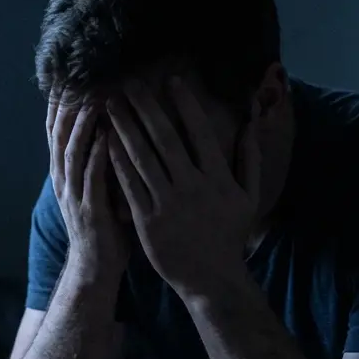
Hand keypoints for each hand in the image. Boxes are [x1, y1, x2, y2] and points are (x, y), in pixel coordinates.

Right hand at [48, 94, 129, 279]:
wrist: (95, 267)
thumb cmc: (103, 225)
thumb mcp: (96, 186)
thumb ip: (98, 159)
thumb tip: (109, 126)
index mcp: (64, 172)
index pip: (56, 130)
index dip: (59, 102)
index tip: (65, 74)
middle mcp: (64, 180)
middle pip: (59, 135)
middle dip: (66, 104)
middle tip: (75, 76)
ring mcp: (74, 195)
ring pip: (72, 152)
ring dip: (81, 125)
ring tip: (92, 98)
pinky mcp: (89, 210)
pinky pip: (91, 178)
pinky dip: (97, 155)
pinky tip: (106, 136)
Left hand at [106, 78, 260, 298]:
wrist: (212, 278)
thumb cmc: (230, 236)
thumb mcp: (249, 198)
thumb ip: (250, 159)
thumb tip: (251, 124)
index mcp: (217, 177)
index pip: (199, 132)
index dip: (184, 104)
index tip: (170, 80)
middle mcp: (192, 186)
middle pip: (165, 138)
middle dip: (145, 107)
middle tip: (129, 83)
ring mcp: (168, 203)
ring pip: (143, 157)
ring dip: (125, 127)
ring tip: (111, 105)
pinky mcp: (148, 221)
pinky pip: (129, 185)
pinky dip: (117, 161)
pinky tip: (107, 141)